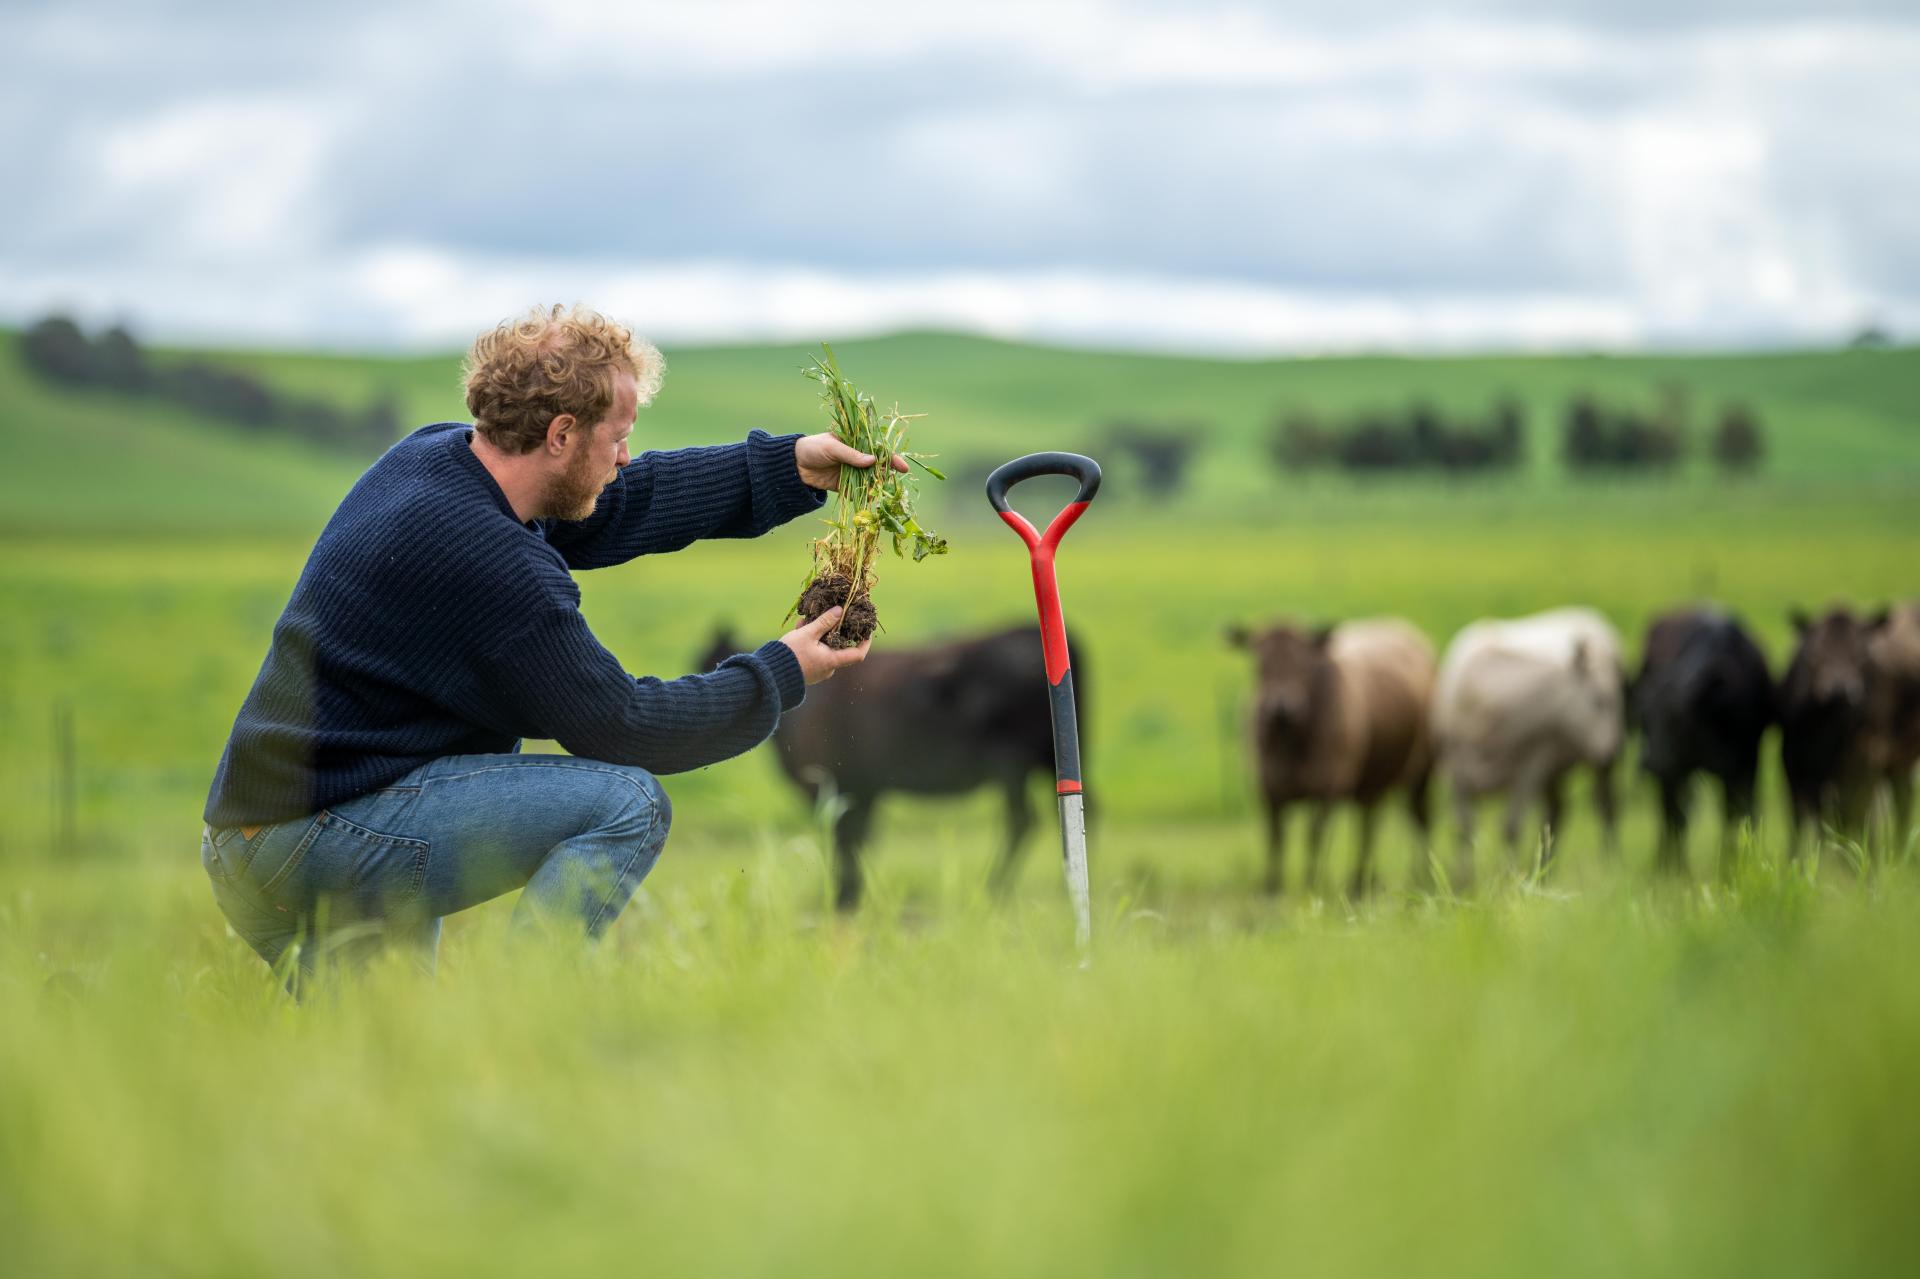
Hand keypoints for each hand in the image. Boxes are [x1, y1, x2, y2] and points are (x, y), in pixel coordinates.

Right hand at [779, 607, 871, 683]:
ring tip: (806, 619)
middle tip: (828, 615)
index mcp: (832, 661)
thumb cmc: (791, 654)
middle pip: (838, 647)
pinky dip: (810, 640)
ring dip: (817, 633)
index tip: (867, 631)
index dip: (865, 642)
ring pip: (823, 647)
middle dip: (833, 630)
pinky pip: (814, 652)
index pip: (858, 654)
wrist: (770, 673)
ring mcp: (817, 670)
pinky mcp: (807, 669)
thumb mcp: (808, 633)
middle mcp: (828, 668)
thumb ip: (824, 622)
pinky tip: (800, 627)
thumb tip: (840, 611)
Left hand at [795, 432, 909, 490]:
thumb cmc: (812, 448)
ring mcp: (851, 472)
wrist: (793, 465)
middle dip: (886, 475)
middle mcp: (856, 457)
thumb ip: (851, 455)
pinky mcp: (844, 486)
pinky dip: (864, 496)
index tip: (902, 467)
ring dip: (876, 486)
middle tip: (893, 483)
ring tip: (882, 493)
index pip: (878, 449)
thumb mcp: (832, 447)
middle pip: (877, 466)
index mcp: (855, 442)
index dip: (891, 458)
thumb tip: (873, 461)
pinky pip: (857, 491)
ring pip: (869, 480)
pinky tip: (871, 500)